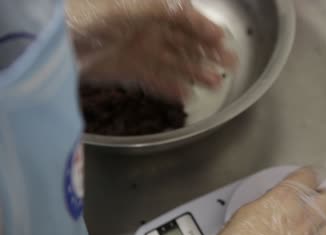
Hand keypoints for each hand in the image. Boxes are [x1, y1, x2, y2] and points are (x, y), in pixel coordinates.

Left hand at [67, 0, 236, 100]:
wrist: (56, 42)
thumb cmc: (89, 13)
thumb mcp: (127, 5)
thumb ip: (160, 9)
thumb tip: (187, 10)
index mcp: (150, 8)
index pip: (185, 18)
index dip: (205, 29)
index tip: (224, 43)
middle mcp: (148, 28)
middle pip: (184, 41)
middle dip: (207, 52)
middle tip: (230, 66)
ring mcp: (139, 51)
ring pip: (174, 62)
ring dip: (194, 72)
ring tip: (215, 84)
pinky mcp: (129, 71)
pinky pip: (155, 80)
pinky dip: (170, 88)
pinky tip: (186, 96)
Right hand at [205, 168, 325, 234]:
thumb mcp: (249, 209)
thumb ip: (268, 202)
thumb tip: (272, 203)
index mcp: (286, 197)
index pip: (309, 176)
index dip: (312, 173)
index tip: (314, 174)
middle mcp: (303, 216)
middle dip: (324, 196)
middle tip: (317, 196)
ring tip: (318, 220)